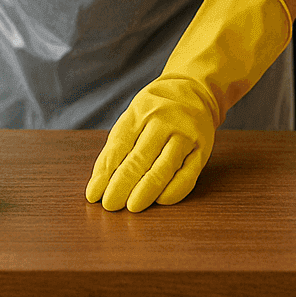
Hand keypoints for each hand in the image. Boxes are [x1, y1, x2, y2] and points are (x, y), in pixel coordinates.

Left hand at [85, 0, 290, 211]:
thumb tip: (101, 180)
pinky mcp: (202, 148)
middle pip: (138, 159)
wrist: (195, 88)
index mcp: (139, 112)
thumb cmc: (156, 107)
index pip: (117, 146)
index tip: (94, 195)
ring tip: (131, 208)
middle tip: (110, 206)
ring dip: (145, 192)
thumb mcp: (134, 114)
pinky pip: (187, 175)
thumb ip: (119, 143)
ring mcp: (184, 134)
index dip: (104, 173)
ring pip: (162, 168)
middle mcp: (162, 121)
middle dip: (121, 186)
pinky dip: (173, 192)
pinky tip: (160, 201)